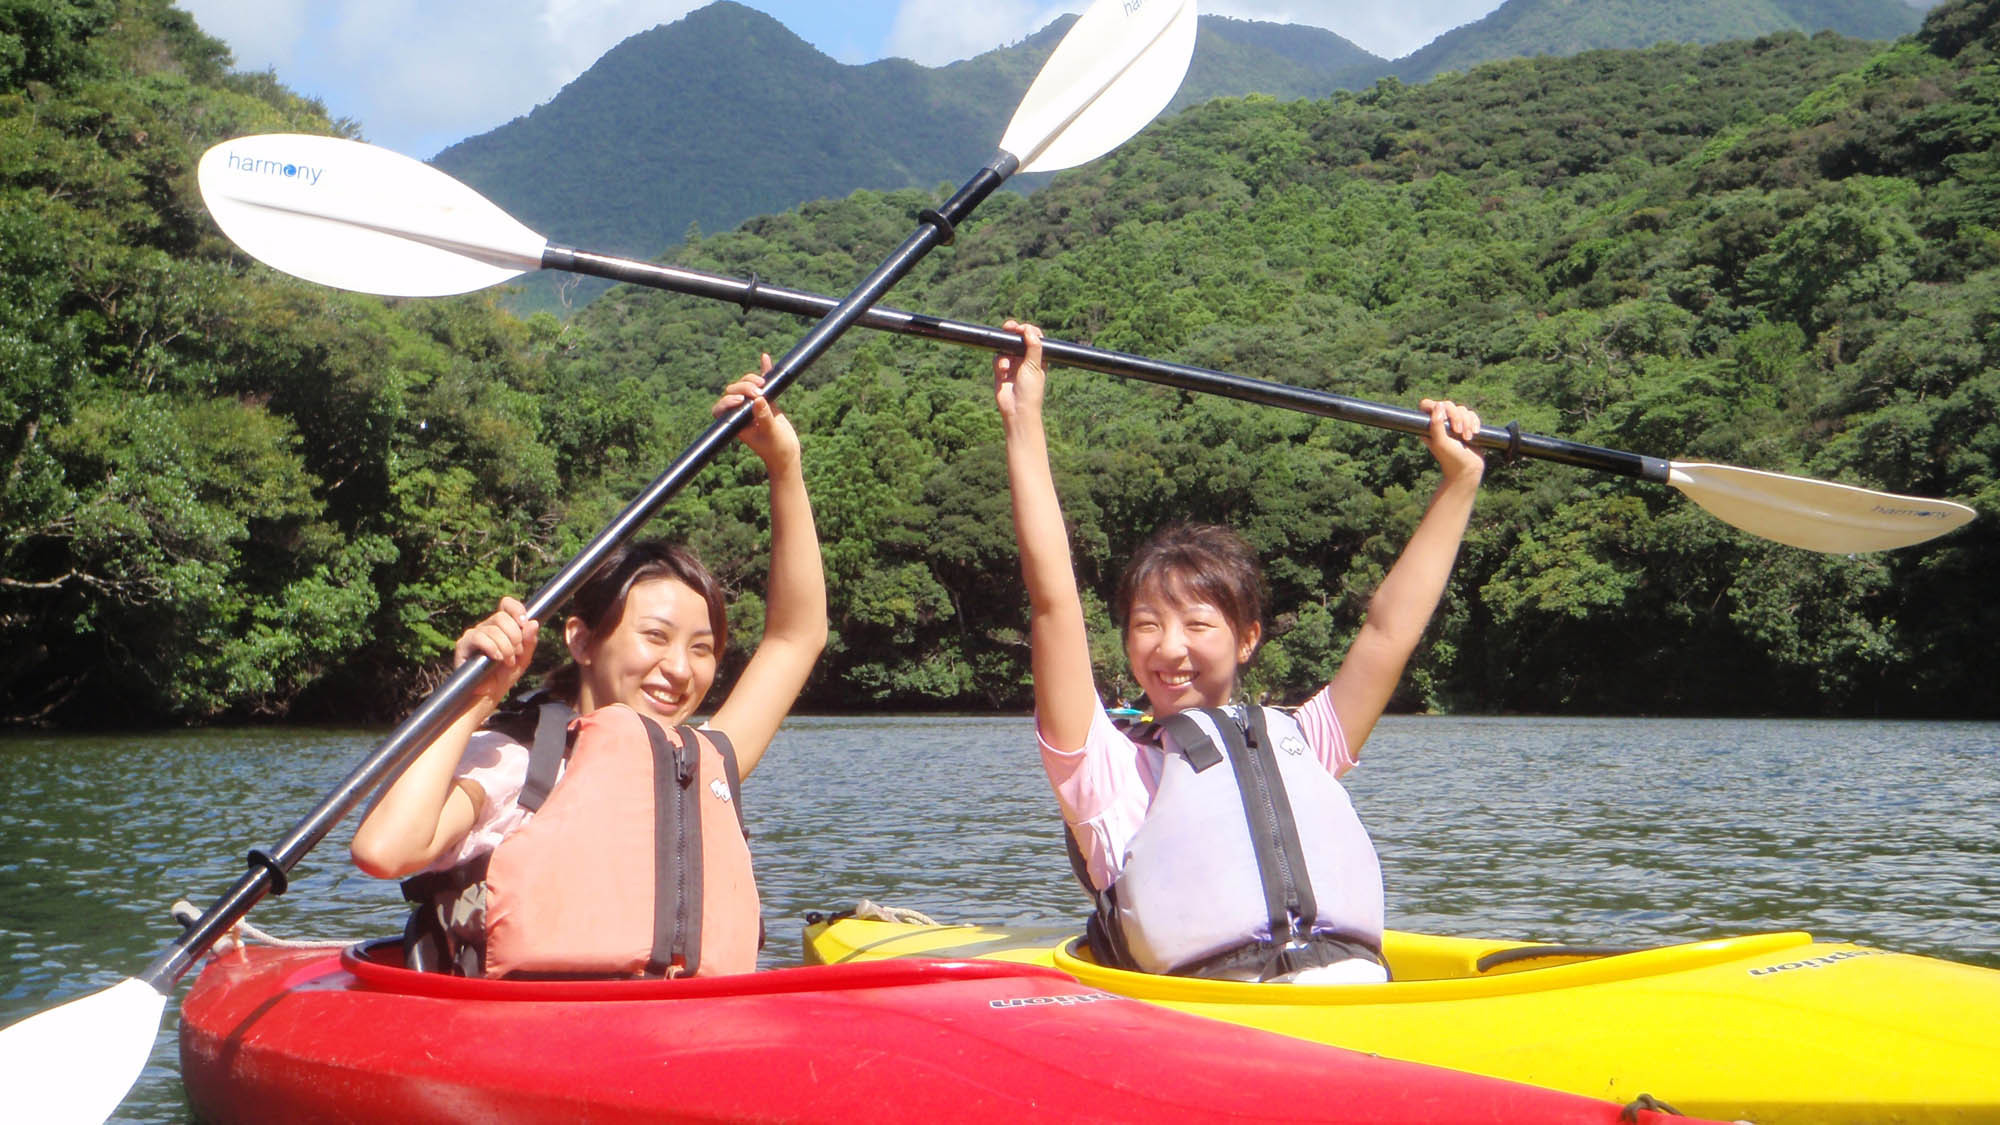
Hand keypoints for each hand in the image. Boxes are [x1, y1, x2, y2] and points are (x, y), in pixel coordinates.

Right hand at [454, 596, 538, 710]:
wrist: (488, 695)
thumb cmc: (504, 676)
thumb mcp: (523, 659)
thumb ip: (530, 641)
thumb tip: (533, 622)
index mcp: (501, 627)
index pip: (506, 605)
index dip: (516, 609)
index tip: (524, 622)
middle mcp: (486, 627)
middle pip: (502, 617)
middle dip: (515, 636)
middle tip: (517, 653)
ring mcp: (474, 635)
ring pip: (493, 629)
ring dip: (505, 646)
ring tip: (507, 661)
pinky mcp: (463, 645)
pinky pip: (479, 637)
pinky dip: (492, 647)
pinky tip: (496, 658)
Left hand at [716, 353, 799, 472]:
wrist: (788, 453)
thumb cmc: (777, 449)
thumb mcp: (771, 433)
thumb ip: (764, 417)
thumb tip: (758, 400)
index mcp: (736, 423)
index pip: (721, 409)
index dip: (726, 401)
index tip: (740, 400)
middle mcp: (741, 413)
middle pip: (733, 391)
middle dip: (743, 387)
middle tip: (759, 393)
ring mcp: (753, 406)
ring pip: (746, 385)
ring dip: (752, 379)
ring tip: (764, 383)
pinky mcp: (767, 401)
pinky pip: (763, 384)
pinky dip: (764, 371)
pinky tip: (765, 358)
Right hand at [993, 320, 1045, 423]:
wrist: (1017, 409)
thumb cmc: (1031, 390)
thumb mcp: (1035, 366)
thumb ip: (1033, 346)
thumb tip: (1029, 329)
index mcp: (1037, 357)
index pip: (1033, 337)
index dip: (1027, 330)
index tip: (1021, 328)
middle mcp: (1025, 359)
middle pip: (1018, 339)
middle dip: (1013, 332)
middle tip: (1008, 327)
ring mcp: (1013, 364)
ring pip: (1006, 348)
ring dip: (1005, 352)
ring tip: (1006, 365)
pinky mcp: (1001, 371)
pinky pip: (997, 358)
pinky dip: (999, 363)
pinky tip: (1003, 372)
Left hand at [1419, 398, 1484, 485]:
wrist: (1467, 471)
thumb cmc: (1451, 458)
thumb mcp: (1440, 442)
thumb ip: (1436, 424)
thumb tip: (1439, 405)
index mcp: (1429, 426)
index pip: (1427, 405)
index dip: (1435, 406)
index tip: (1444, 418)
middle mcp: (1441, 423)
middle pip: (1448, 404)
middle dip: (1457, 417)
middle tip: (1458, 432)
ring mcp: (1454, 424)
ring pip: (1462, 409)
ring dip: (1467, 422)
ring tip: (1468, 438)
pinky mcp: (1467, 426)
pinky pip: (1472, 415)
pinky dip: (1475, 422)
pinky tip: (1475, 434)